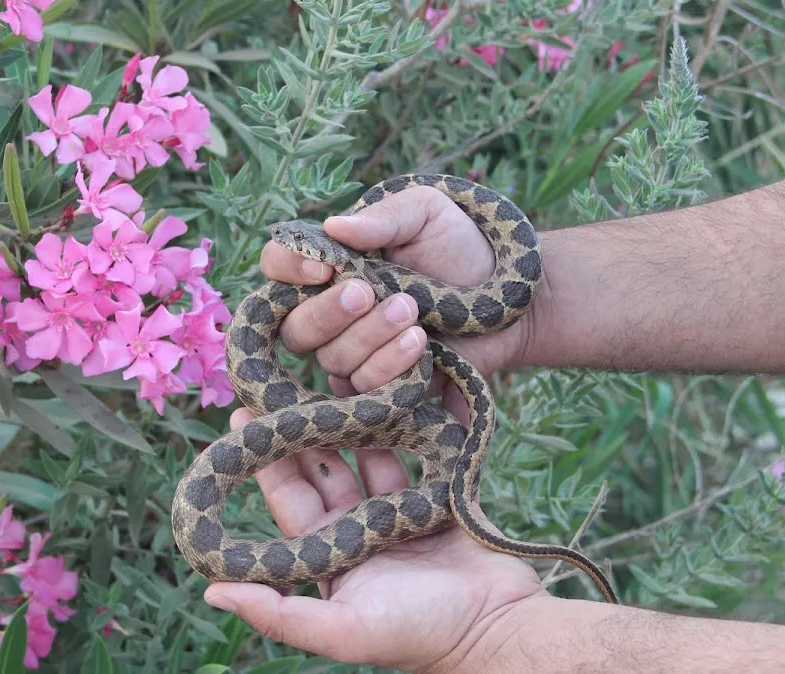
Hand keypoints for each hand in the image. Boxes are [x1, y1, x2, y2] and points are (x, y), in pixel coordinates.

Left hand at [203, 406, 545, 671]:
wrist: (499, 626)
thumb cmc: (419, 632)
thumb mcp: (342, 630)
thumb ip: (277, 614)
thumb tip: (211, 593)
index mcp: (332, 556)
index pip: (291, 499)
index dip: (269, 463)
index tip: (244, 419)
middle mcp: (360, 530)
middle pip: (326, 469)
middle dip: (304, 430)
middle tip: (283, 383)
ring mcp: (400, 510)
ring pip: (370, 452)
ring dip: (352, 418)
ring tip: (333, 371)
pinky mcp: (439, 494)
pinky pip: (417, 450)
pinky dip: (405, 423)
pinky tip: (388, 388)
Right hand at [257, 184, 543, 399]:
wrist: (506, 292)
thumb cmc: (457, 245)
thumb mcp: (424, 213)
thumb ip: (382, 219)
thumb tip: (335, 227)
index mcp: (328, 266)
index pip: (278, 267)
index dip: (287, 268)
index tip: (322, 266)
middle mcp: (329, 314)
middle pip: (296, 327)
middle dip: (327, 311)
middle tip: (366, 292)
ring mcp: (352, 355)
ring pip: (331, 360)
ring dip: (368, 336)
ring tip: (411, 310)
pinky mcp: (380, 390)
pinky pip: (365, 390)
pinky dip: (389, 365)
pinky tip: (420, 343)